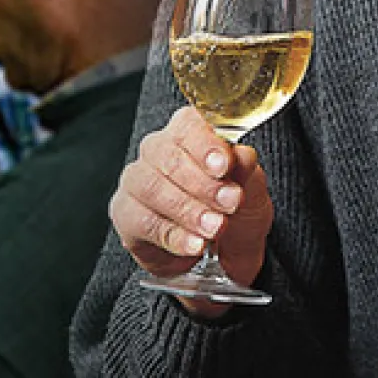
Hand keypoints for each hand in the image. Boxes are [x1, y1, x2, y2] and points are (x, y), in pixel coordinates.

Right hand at [108, 105, 274, 318]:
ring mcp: (136, 181)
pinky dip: (174, 236)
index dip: (205, 144)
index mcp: (189, 134)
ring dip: (188, 210)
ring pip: (151, 187)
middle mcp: (156, 151)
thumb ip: (246, 172)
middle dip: (203, 184)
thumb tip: (243, 155)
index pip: (188, 124)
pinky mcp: (125, 213)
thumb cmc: (232, 209)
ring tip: (215, 228)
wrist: (220, 253)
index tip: (224, 166)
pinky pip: (143, 221)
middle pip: (167, 156)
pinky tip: (195, 245)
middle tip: (230, 203)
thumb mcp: (251, 191)